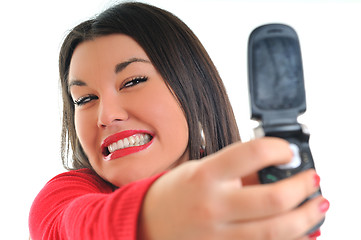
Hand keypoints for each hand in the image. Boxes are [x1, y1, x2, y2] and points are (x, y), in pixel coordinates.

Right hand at [138, 137, 327, 239]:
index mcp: (206, 175)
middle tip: (312, 179)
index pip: (252, 154)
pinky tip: (300, 230)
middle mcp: (213, 205)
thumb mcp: (202, 169)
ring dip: (306, 218)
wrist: (149, 220)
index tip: (288, 151)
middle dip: (302, 187)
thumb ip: (237, 170)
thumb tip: (276, 170)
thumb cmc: (176, 191)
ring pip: (275, 231)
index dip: (279, 148)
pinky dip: (290, 239)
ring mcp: (218, 234)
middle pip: (273, 199)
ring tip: (317, 206)